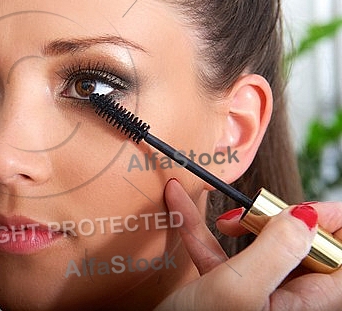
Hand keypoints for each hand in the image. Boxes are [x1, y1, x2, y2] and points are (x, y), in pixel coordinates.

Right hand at [156, 179, 341, 309]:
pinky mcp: (233, 291)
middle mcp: (292, 300)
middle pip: (307, 244)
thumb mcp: (238, 288)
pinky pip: (227, 253)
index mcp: (308, 304)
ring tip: (222, 215)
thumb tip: (306, 216)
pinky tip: (183, 208)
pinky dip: (206, 233)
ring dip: (240, 221)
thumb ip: (277, 249)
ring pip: (266, 244)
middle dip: (277, 219)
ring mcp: (262, 296)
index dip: (327, 224)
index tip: (294, 212)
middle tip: (252, 216)